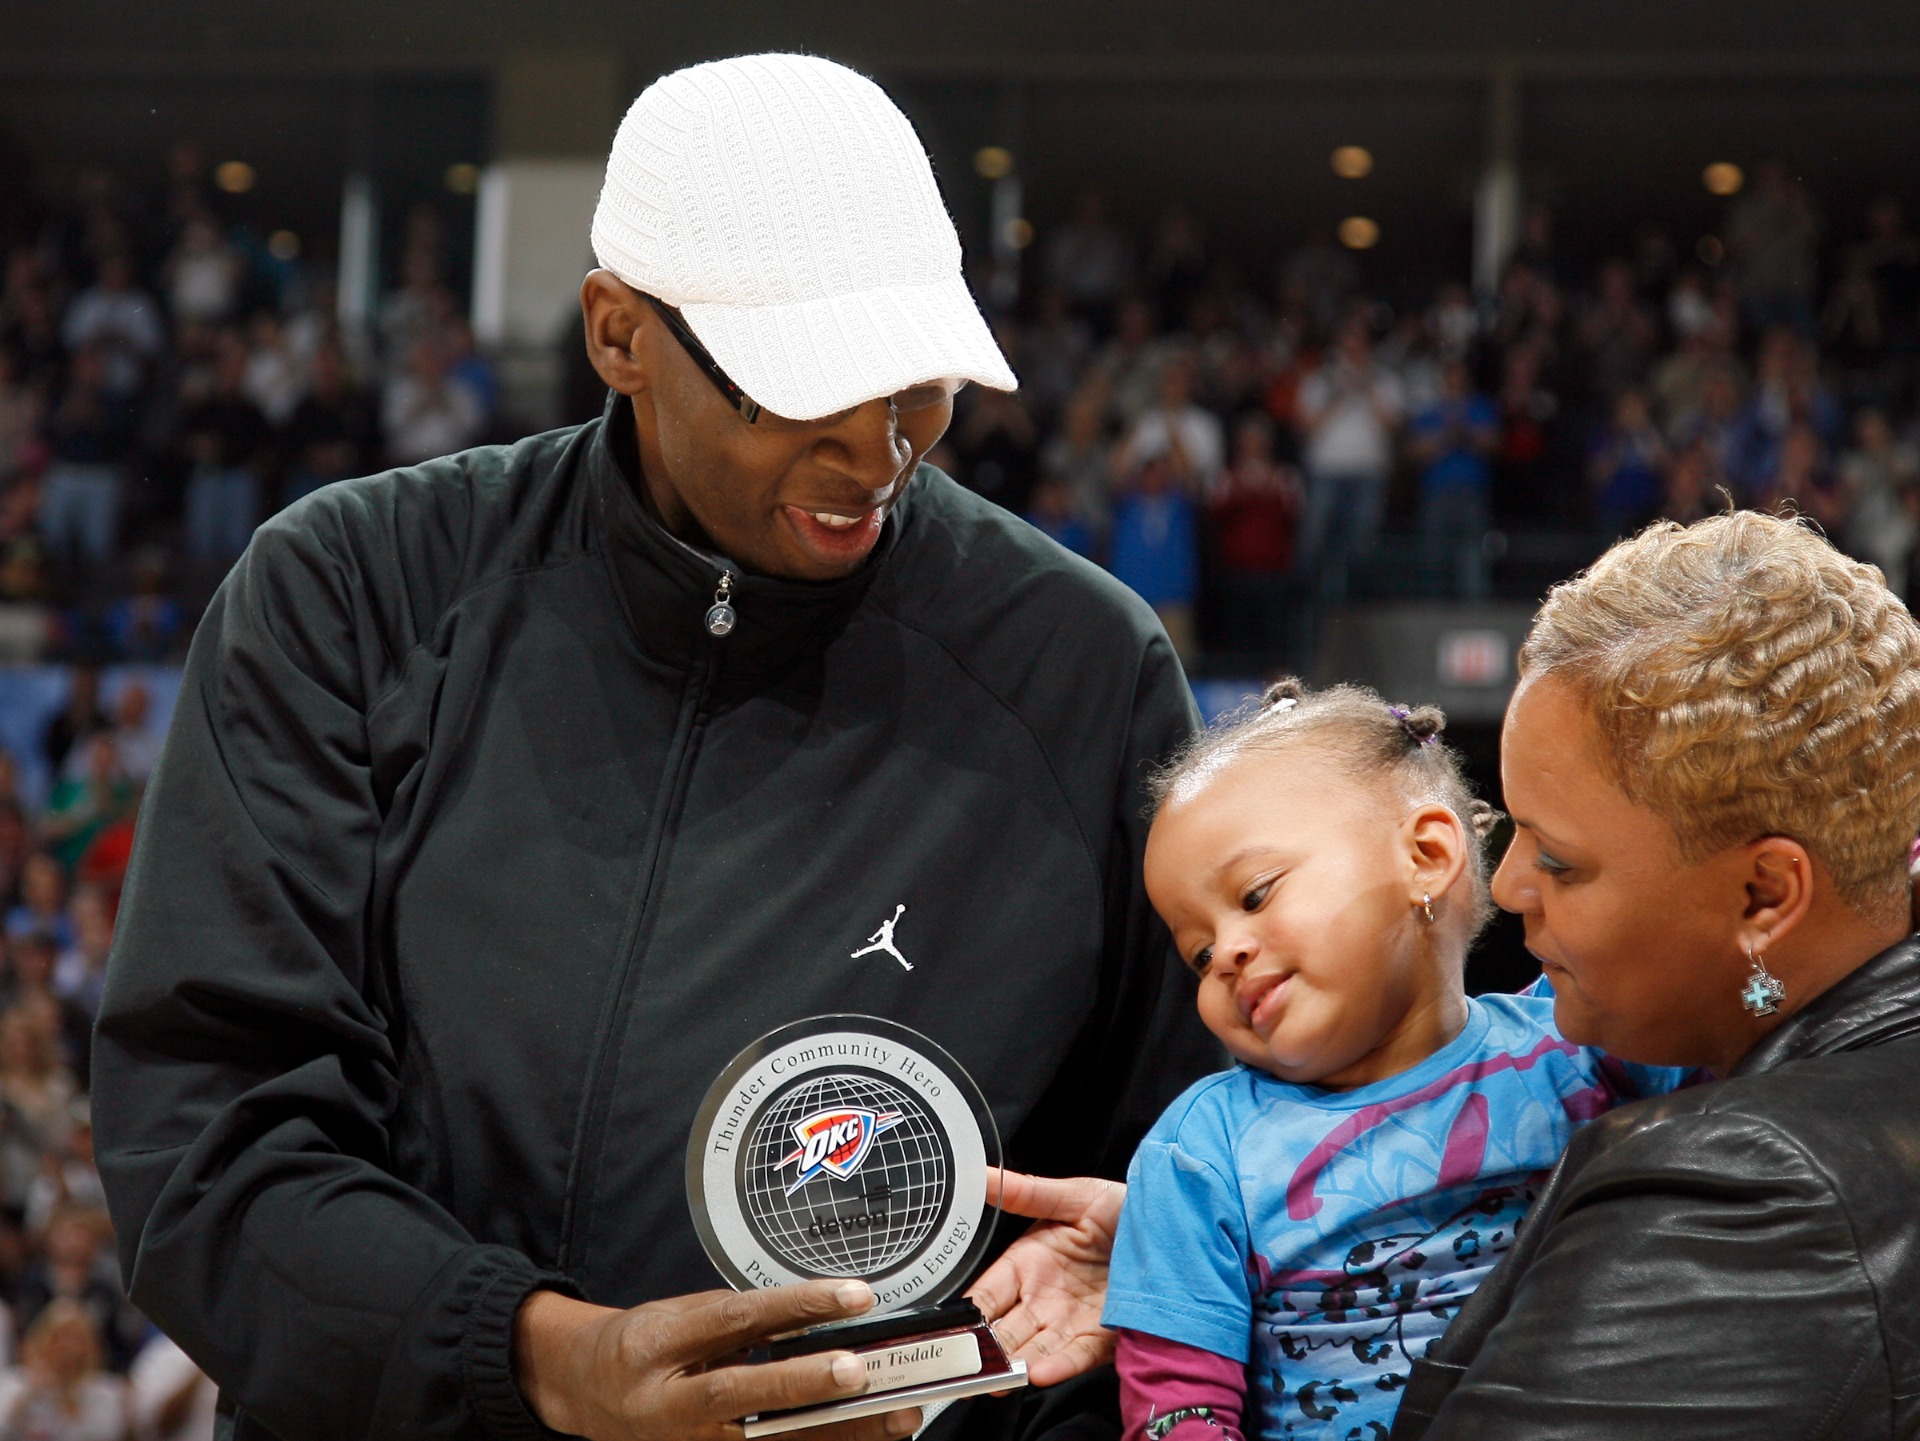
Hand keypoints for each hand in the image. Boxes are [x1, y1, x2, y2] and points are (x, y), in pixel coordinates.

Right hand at [513, 1282, 920, 1440]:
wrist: (589, 1392)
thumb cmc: (646, 1346)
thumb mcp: (684, 1315)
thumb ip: (744, 1318)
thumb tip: (821, 1314)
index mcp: (663, 1342)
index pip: (739, 1318)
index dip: (799, 1305)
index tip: (855, 1296)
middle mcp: (671, 1402)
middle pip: (744, 1394)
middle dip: (807, 1385)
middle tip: (861, 1370)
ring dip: (835, 1432)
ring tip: (891, 1416)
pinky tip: (858, 1440)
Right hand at [968, 1168, 1124, 1386]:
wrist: (1172, 1228)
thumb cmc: (1121, 1209)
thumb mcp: (1075, 1197)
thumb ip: (1028, 1194)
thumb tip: (983, 1175)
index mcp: (1027, 1263)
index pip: (986, 1296)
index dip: (969, 1315)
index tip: (952, 1330)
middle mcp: (1042, 1299)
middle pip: (1003, 1332)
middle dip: (983, 1352)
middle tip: (965, 1367)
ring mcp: (1069, 1321)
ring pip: (1032, 1350)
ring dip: (1014, 1367)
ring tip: (997, 1379)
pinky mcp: (1101, 1338)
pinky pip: (1075, 1356)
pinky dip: (1058, 1366)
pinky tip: (1040, 1373)